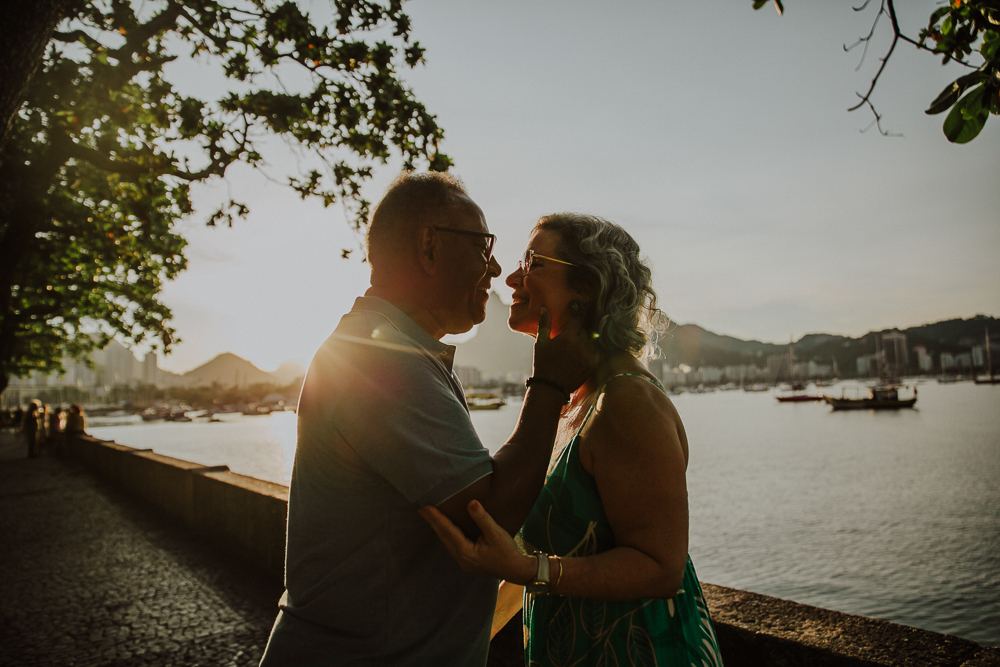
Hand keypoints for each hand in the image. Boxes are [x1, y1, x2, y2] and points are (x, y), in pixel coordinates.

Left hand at [419, 500, 534, 583]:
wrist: (517, 571)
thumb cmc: (507, 553)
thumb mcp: (496, 534)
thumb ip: (482, 519)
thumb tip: (471, 503)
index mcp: (466, 552)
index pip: (448, 531)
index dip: (437, 518)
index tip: (426, 507)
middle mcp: (461, 558)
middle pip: (443, 537)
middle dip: (433, 522)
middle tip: (421, 509)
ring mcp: (463, 560)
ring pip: (446, 541)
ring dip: (438, 528)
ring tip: (429, 516)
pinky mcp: (467, 560)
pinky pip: (452, 544)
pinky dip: (446, 533)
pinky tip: (444, 527)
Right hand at [531, 307, 599, 394]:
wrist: (550, 387)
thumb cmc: (543, 363)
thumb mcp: (541, 343)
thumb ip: (545, 324)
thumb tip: (545, 308)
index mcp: (568, 337)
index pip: (576, 321)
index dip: (571, 324)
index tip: (567, 328)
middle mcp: (580, 345)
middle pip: (583, 331)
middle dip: (576, 334)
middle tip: (567, 342)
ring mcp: (588, 356)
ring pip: (589, 342)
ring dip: (583, 343)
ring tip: (573, 351)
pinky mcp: (592, 366)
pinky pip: (593, 353)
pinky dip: (587, 354)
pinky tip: (578, 359)